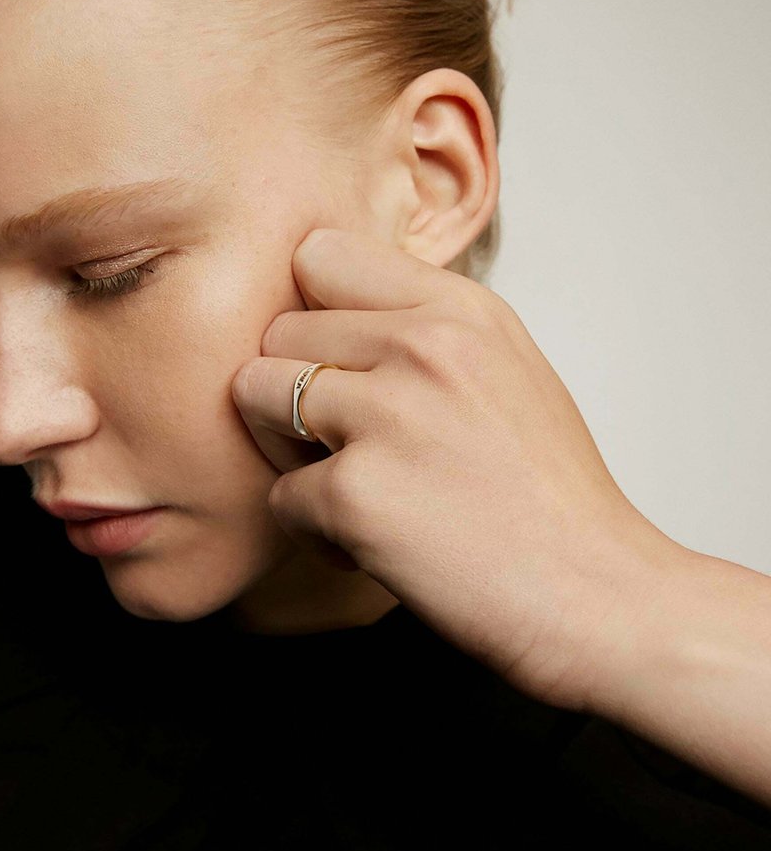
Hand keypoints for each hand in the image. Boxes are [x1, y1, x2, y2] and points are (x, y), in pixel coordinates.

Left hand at [232, 227, 672, 710]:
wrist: (597, 596)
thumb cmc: (549, 497)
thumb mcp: (505, 369)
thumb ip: (423, 327)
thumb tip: (332, 312)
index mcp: (460, 309)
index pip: (320, 254)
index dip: (314, 312)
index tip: (341, 363)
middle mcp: (421, 346)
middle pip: (277, 333)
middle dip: (293, 391)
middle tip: (350, 446)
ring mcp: (385, 415)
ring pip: (252, 395)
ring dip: (287, 450)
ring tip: (353, 485)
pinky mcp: (353, 493)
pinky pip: (278, 494)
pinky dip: (315, 530)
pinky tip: (379, 544)